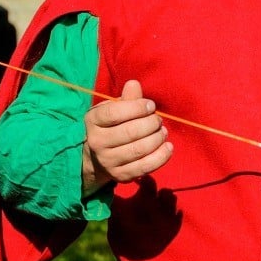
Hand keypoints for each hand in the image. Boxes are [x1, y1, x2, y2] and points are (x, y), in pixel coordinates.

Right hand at [82, 80, 172, 194]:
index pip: (114, 113)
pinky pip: (144, 167)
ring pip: (139, 149)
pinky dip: (161, 156)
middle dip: (151, 123)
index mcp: (93, 120)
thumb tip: (134, 84)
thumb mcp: (113, 108)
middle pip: (130, 132)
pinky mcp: (120, 176)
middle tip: (158, 120)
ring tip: (163, 132)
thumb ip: (127, 98)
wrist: (96, 157)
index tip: (150, 106)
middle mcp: (96, 142)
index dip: (137, 107)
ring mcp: (107, 161)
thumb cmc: (110, 126)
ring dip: (157, 138)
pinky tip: (168, 147)